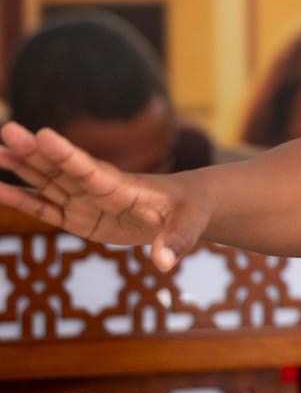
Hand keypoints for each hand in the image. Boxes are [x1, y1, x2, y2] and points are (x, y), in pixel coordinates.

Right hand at [0, 121, 207, 270]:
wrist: (184, 206)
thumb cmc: (189, 209)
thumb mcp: (191, 223)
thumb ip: (177, 240)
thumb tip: (163, 262)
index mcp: (124, 186)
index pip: (92, 169)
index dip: (68, 154)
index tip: (44, 134)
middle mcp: (98, 189)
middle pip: (61, 169)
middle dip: (34, 152)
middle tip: (7, 129)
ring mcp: (85, 202)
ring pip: (47, 183)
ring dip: (22, 168)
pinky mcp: (79, 218)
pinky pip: (46, 208)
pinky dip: (22, 200)